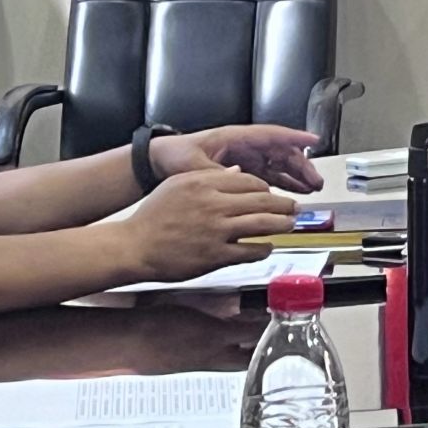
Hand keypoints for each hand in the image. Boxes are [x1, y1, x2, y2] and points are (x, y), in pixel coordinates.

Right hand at [120, 168, 299, 280]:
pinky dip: (263, 248)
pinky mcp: (214, 256)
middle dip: (283, 205)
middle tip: (293, 208)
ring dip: (281, 224)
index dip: (266, 189)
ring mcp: (216, 231)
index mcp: (205, 184)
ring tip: (290, 225)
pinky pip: (248, 250)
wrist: (133, 246)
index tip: (273, 194)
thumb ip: (210, 176)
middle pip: (262, 201)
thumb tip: (238, 171)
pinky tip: (267, 247)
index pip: (249, 181)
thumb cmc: (152, 215)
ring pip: (261, 224)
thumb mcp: (178, 183)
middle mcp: (214, 205)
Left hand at [154, 126, 321, 193]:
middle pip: (280, 152)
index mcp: (236, 138)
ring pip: (277, 165)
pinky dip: (282, 184)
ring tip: (311, 189)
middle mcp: (245, 146)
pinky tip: (292, 193)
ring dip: (295, 176)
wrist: (160, 163)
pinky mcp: (241, 172)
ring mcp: (245, 159)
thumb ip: (217, 171)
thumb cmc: (176, 156)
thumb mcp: (194, 165)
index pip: (271, 135)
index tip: (313, 141)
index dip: (293, 138)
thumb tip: (238, 176)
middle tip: (315, 181)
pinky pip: (268, 177)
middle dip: (300, 165)